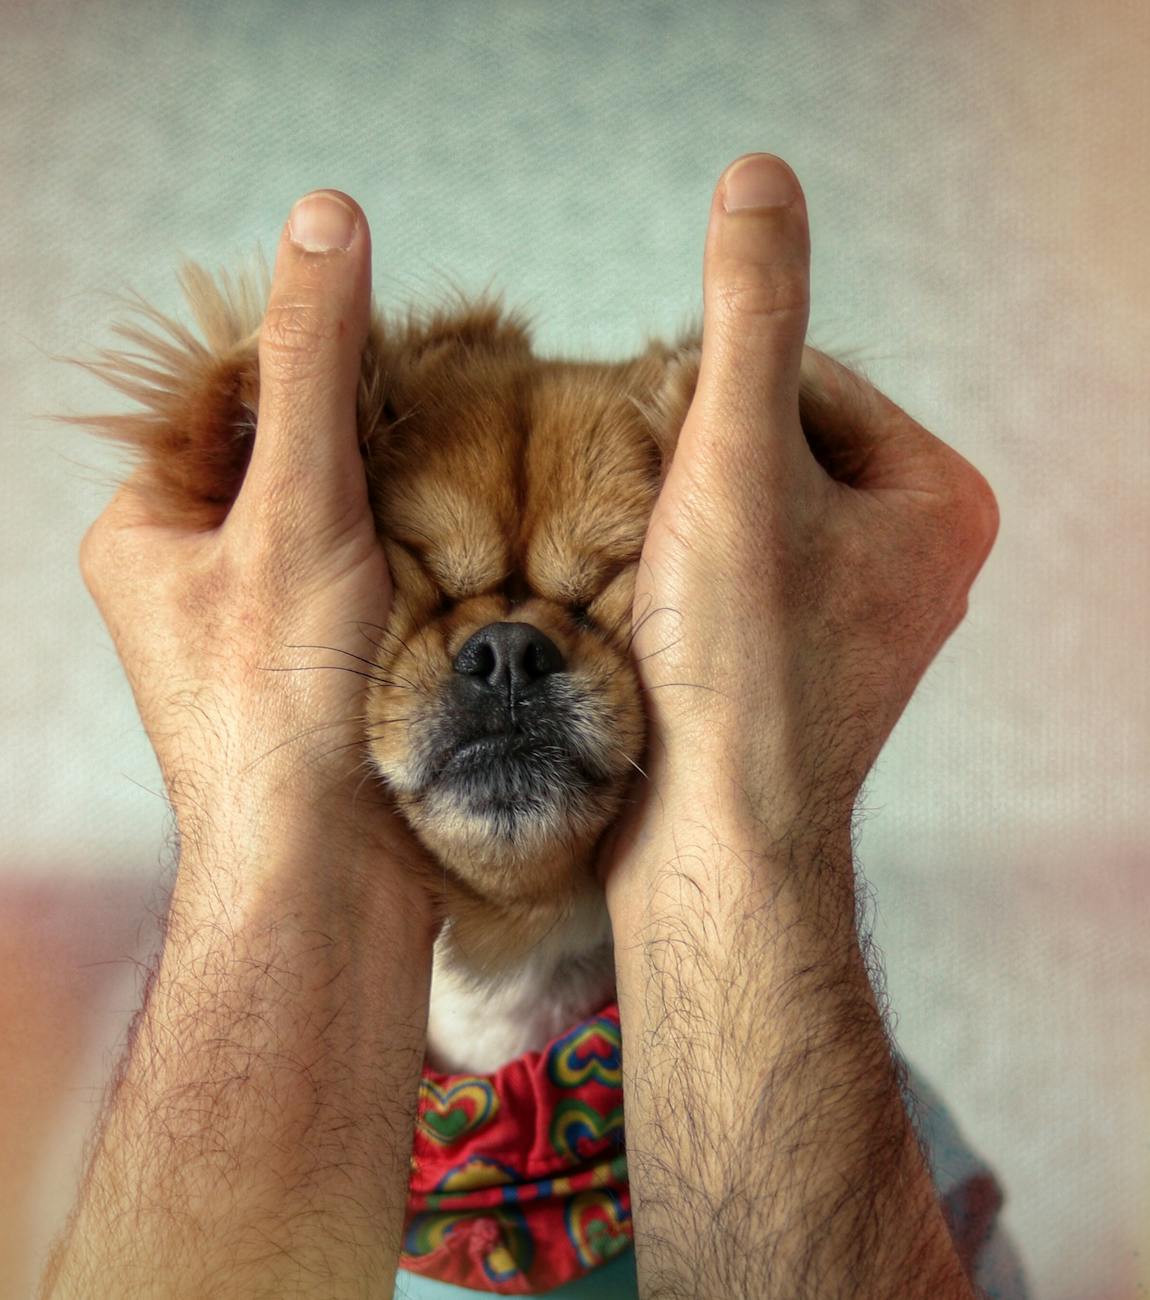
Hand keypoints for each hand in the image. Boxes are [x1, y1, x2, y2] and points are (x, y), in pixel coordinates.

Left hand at [79, 189, 435, 925]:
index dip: (310, 352)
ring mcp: (257, 618)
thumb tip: (327, 222)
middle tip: (450, 408)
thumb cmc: (284, 714)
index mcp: (148, 528)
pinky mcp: (319, 658)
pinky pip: (369, 567)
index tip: (401, 340)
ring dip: (401, 485)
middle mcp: (193, 571)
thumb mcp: (298, 508)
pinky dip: (416, 544)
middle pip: (285, 447)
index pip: (226, 390)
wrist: (328, 879)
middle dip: (366, 423)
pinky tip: (466, 543)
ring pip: (335, 508)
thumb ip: (315, 365)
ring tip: (466, 472)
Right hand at [610, 152, 998, 877]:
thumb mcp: (737, 460)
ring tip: (635, 558)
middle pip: (772, 443)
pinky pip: (732, 573)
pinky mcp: (799, 662)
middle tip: (637, 505)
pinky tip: (644, 601)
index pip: (806, 375)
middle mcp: (914, 560)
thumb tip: (761, 182)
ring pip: (743, 509)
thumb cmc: (737, 668)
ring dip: (674, 510)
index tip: (653, 447)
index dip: (708, 393)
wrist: (713, 841)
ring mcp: (857, 616)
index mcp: (939, 501)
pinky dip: (678, 568)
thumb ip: (749, 314)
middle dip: (692, 457)